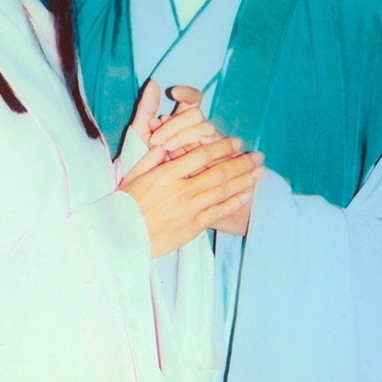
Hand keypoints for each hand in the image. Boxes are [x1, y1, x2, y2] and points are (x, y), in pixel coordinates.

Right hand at [119, 139, 263, 257]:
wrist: (121, 239)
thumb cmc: (124, 205)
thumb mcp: (133, 175)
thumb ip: (152, 158)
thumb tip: (167, 144)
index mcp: (166, 174)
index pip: (201, 155)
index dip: (222, 147)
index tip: (236, 142)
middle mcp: (182, 190)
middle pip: (219, 172)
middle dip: (242, 163)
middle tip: (258, 155)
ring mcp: (190, 209)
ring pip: (223, 191)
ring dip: (245, 180)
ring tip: (260, 172)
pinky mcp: (193, 227)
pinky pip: (219, 211)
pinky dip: (235, 201)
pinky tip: (247, 194)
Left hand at [130, 81, 220, 162]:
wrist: (152, 193)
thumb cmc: (146, 161)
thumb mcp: (142, 134)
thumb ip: (146, 108)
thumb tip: (154, 82)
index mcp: (183, 120)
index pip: (193, 100)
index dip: (187, 93)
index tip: (174, 92)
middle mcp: (198, 130)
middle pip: (197, 115)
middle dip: (177, 124)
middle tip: (157, 138)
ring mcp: (209, 146)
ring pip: (206, 130)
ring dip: (184, 137)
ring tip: (165, 150)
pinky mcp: (217, 162)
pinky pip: (216, 152)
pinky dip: (200, 153)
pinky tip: (185, 160)